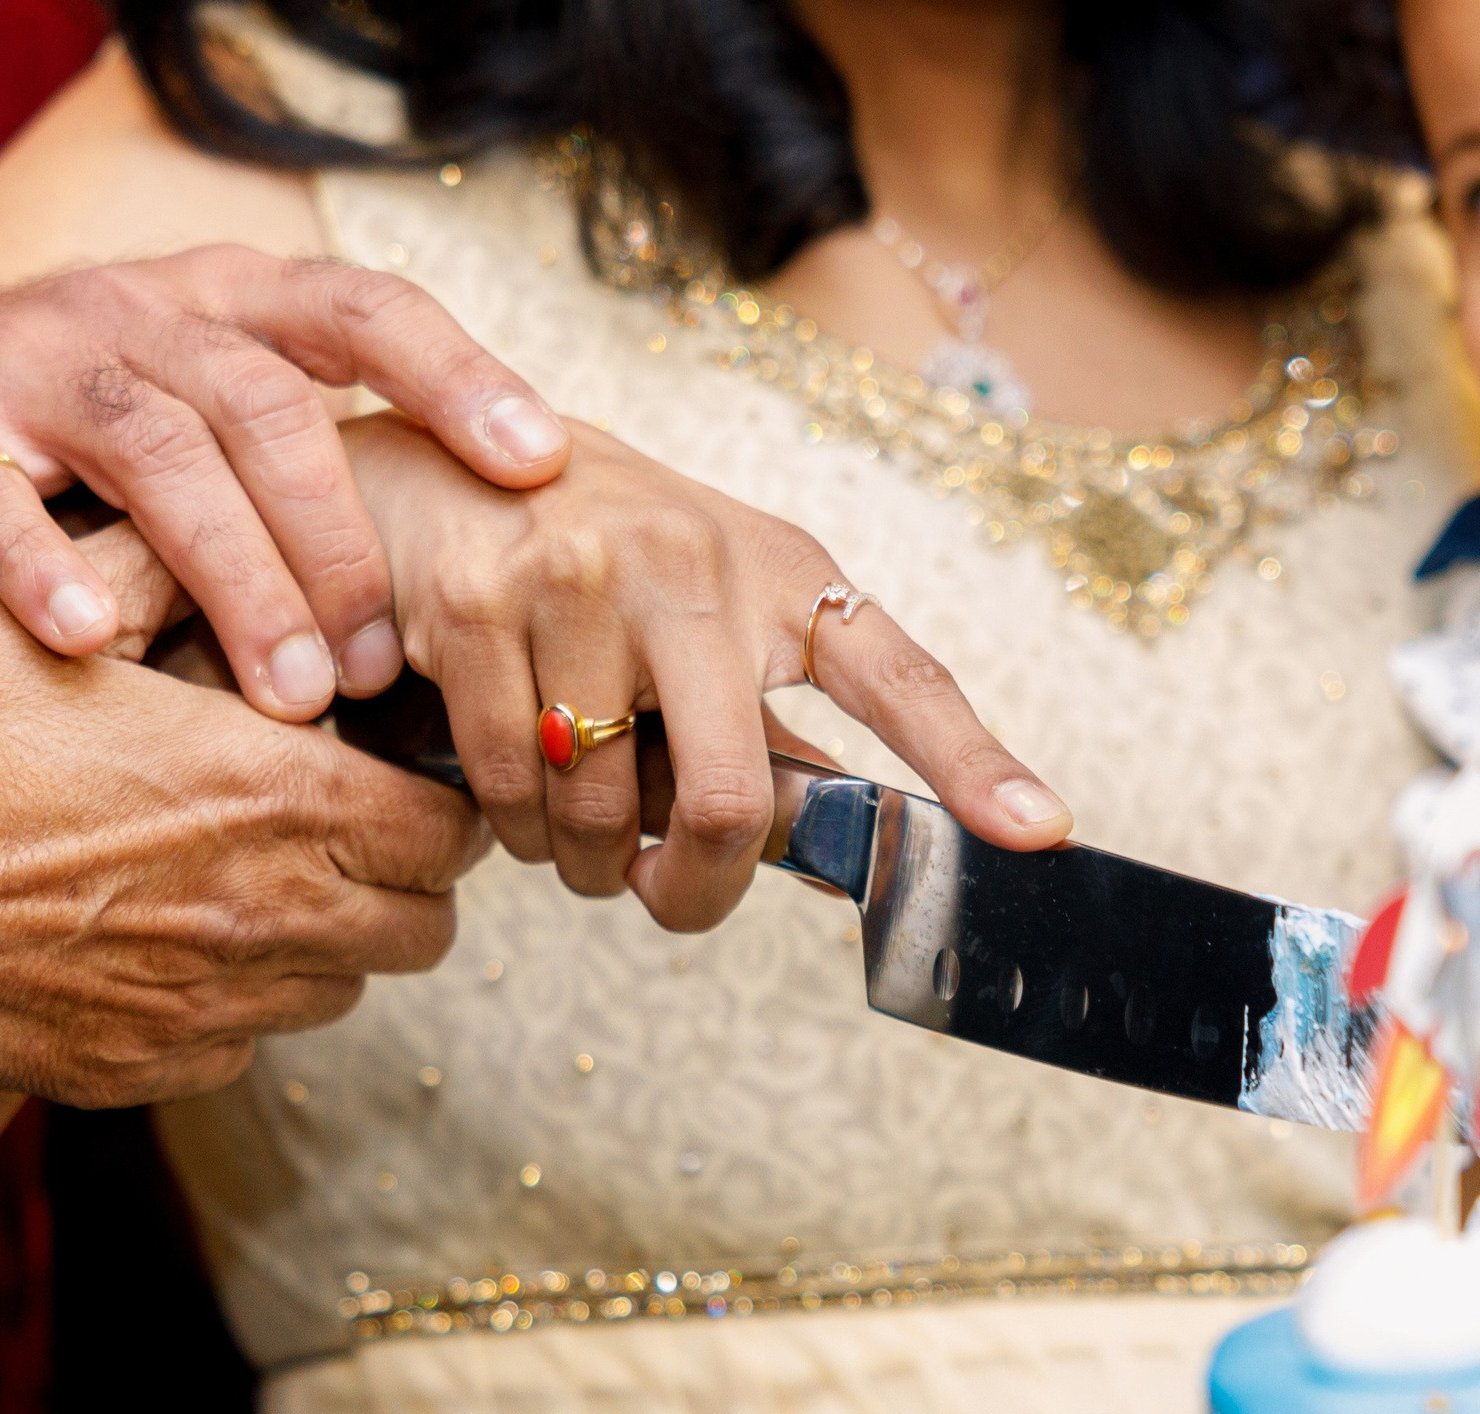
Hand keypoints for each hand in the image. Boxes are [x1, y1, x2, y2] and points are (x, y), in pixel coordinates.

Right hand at [0, 248, 570, 720]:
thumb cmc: (51, 455)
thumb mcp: (180, 424)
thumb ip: (289, 468)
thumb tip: (457, 580)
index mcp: (214, 305)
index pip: (360, 310)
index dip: (457, 374)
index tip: (541, 466)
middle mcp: (132, 312)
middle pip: (267, 403)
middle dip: (340, 540)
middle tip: (383, 672)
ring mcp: (28, 360)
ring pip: (158, 450)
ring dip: (236, 576)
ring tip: (290, 696)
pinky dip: (48, 567)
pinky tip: (92, 643)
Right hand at [0, 524, 489, 1104]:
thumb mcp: (49, 610)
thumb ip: (163, 566)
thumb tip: (222, 531)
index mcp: (276, 793)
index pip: (446, 827)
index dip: (436, 800)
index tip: (396, 773)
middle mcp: (267, 914)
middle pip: (423, 927)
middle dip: (401, 880)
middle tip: (343, 831)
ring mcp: (208, 1007)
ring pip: (340, 991)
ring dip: (322, 942)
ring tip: (250, 883)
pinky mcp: (144, 1069)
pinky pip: (240, 1048)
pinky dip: (230, 1005)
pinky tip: (164, 947)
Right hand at [343, 414, 1072, 932]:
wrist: (438, 452)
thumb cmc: (588, 547)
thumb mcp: (699, 606)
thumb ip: (756, 717)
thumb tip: (828, 845)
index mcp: (775, 569)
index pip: (896, 674)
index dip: (973, 761)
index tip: (1041, 833)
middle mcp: (689, 563)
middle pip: (731, 796)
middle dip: (695, 887)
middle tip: (664, 896)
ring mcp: (577, 578)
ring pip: (603, 811)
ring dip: (585, 861)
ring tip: (571, 830)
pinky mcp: (476, 604)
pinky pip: (512, 786)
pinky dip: (514, 829)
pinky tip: (514, 799)